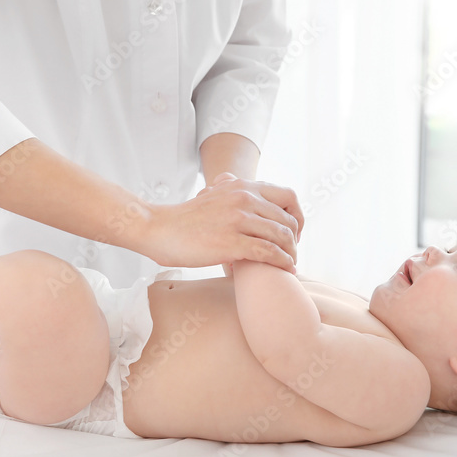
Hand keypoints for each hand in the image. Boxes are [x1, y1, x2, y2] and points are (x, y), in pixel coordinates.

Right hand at [142, 173, 304, 272]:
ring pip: (282, 236)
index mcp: (242, 186)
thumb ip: (230, 190)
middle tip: (292, 254)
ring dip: (292, 254)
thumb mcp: (212, 194)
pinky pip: (269, 252)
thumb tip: (235, 186)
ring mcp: (238, 220)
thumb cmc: (185, 218)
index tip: (293, 233)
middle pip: (289, 219)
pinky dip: (282, 263)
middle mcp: (244, 199)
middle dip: (296, 239)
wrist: (159, 229)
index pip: (288, 196)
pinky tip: (285, 270)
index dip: (297, 216)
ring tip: (290, 266)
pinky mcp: (231, 243)